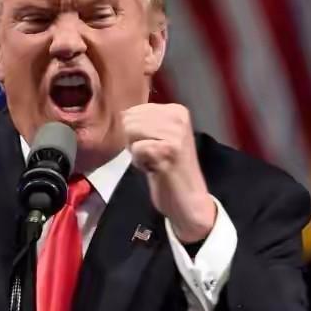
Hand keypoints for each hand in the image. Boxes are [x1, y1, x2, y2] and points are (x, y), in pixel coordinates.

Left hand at [122, 103, 214, 242]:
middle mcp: (178, 117)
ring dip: (137, 151)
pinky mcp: (168, 150)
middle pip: (130, 120)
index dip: (134, 132)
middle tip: (152, 156)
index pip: (133, 110)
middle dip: (134, 140)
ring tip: (154, 161)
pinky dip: (139, 162)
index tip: (153, 146)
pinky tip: (155, 169)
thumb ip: (144, 122)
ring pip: (131, 132)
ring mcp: (175, 134)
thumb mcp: (160, 136)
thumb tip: (120, 113)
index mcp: (177, 110)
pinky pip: (136, 149)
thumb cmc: (170, 168)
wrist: (189, 200)